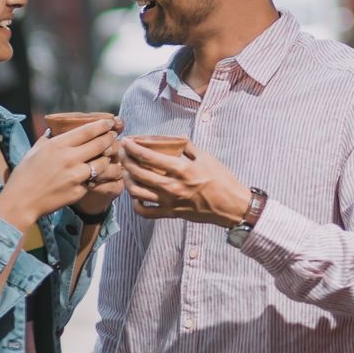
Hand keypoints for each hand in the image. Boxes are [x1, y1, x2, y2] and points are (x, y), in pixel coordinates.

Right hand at [0, 117, 119, 230]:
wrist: (21, 201)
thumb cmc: (25, 174)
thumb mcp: (35, 150)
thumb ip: (48, 138)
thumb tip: (54, 128)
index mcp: (59, 145)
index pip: (89, 131)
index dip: (103, 125)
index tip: (109, 122)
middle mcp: (70, 158)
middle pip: (100, 144)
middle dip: (110, 139)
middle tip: (113, 136)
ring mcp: (76, 176)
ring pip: (102, 163)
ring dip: (106, 158)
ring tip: (105, 156)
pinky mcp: (79, 191)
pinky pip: (93, 181)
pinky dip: (95, 177)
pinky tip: (93, 175)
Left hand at [119, 137, 250, 226]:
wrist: (231, 205)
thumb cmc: (221, 179)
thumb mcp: (206, 156)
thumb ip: (187, 146)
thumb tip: (172, 138)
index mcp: (181, 169)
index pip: (149, 157)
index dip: (134, 147)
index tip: (127, 141)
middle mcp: (172, 186)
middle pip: (138, 173)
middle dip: (126, 160)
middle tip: (122, 152)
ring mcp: (169, 202)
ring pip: (137, 193)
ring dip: (128, 180)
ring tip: (127, 171)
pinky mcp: (170, 214)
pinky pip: (145, 212)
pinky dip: (136, 204)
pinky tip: (135, 195)